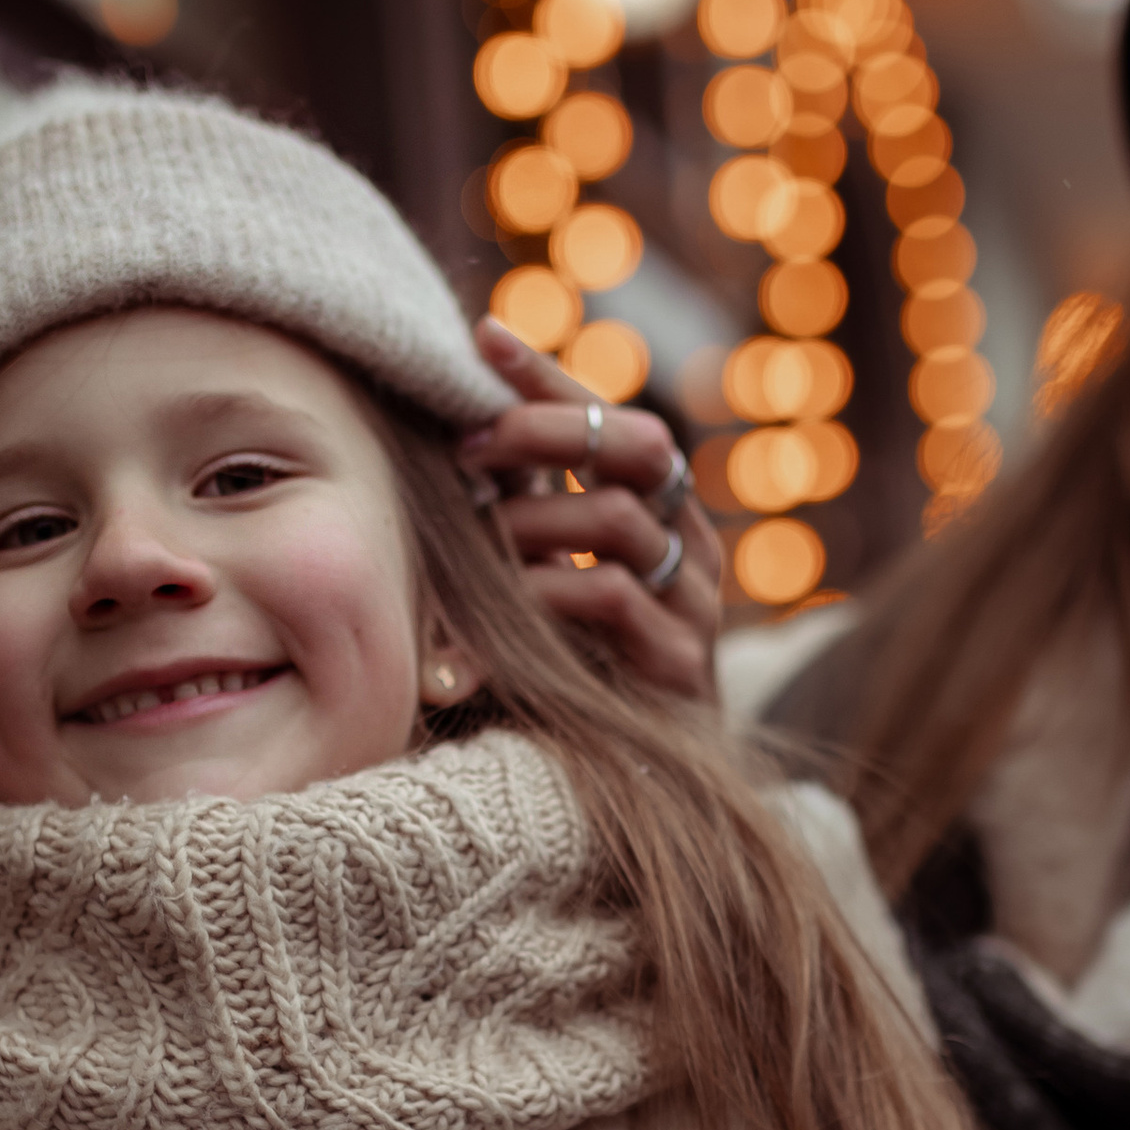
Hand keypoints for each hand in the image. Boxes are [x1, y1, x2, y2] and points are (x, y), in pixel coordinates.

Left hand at [460, 325, 721, 704]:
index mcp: (659, 514)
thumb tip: (438, 455)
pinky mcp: (680, 666)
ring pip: (617, 518)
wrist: (647, 790)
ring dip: (531, 520)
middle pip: (639, 443)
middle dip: (548, 430)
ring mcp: (692, 603)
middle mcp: (686, 544)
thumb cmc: (579, 681)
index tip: (480, 338)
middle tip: (469, 445)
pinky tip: (495, 611)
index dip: (549, 376)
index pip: (611, 417)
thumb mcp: (545, 588)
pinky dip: (542, 594)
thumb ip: (518, 527)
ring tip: (473, 538)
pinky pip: (610, 599)